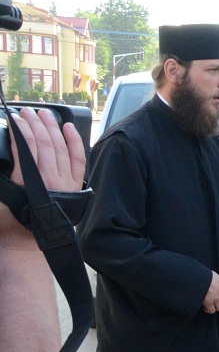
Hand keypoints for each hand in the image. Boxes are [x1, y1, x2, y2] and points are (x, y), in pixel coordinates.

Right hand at [1, 108, 86, 240]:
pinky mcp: (76, 185)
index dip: (20, 129)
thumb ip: (5, 175)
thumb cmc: (13, 219)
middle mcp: (49, 180)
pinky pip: (78, 159)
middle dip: (34, 124)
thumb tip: (9, 154)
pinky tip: (69, 127)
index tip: (14, 118)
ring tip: (45, 114)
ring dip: (52, 128)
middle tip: (27, 111)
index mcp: (27, 182)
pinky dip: (75, 141)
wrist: (34, 239)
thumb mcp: (3, 195)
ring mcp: (65, 182)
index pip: (25, 147)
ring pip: (60, 148)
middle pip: (43, 144)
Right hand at [202, 271, 218, 313]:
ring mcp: (216, 297)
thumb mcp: (212, 275)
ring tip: (209, 305)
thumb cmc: (200, 275)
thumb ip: (216, 281)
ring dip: (214, 307)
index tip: (218, 296)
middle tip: (213, 301)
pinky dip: (208, 310)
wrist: (193, 278)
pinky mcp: (209, 303)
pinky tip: (204, 307)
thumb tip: (214, 286)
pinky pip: (212, 310)